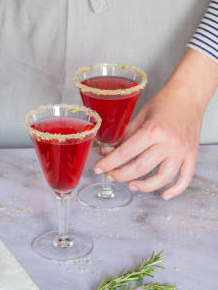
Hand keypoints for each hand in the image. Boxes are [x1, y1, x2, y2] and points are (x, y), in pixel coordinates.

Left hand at [94, 49, 217, 199]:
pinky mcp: (192, 155)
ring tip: (131, 185)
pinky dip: (176, 190)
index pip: (125, 153)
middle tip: (111, 176)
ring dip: (145, 186)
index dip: (109, 163)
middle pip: (141, 168)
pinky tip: (164, 195)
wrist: (189, 95)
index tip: (98, 168)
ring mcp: (182, 151)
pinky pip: (185, 178)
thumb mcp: (140, 115)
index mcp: (153, 130)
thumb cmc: (165, 101)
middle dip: (121, 175)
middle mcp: (168, 143)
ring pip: (162, 178)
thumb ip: (125, 135)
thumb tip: (107, 150)